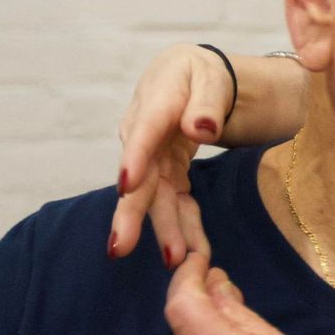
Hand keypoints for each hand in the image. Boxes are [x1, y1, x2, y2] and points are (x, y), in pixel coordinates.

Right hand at [111, 44, 231, 267]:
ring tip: (174, 260)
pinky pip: (172, 199)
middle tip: (122, 246)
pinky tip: (189, 250)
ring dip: (163, 227)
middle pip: (139, 173)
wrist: (196, 77)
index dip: (134, 158)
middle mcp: (144, 132)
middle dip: (132, 212)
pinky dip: (181, 223)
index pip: (144, 131)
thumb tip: (199, 128)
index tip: (126, 187)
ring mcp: (151, 154)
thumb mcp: (212, 78)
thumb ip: (207, 101)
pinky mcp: (163, 170)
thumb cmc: (204, 74)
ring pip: (154, 194)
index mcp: (157, 100)